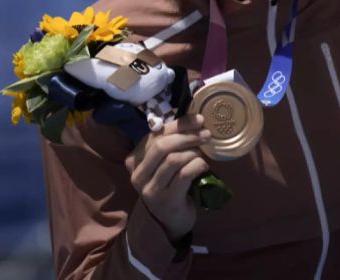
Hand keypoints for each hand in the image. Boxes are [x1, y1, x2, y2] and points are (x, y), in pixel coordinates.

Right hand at [125, 115, 210, 241]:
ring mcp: (150, 189)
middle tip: (205, 134)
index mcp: (134, 160)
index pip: (155, 135)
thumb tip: (194, 120)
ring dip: (193, 152)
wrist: (170, 219)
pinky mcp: (166, 199)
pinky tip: (203, 166)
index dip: (178, 124)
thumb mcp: (164, 162)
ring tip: (202, 153)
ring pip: (174, 159)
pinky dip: (198, 165)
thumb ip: (171, 143)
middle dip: (187, 136)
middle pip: (161, 146)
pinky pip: (184, 174)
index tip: (199, 120)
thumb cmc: (170, 184)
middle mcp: (137, 174)